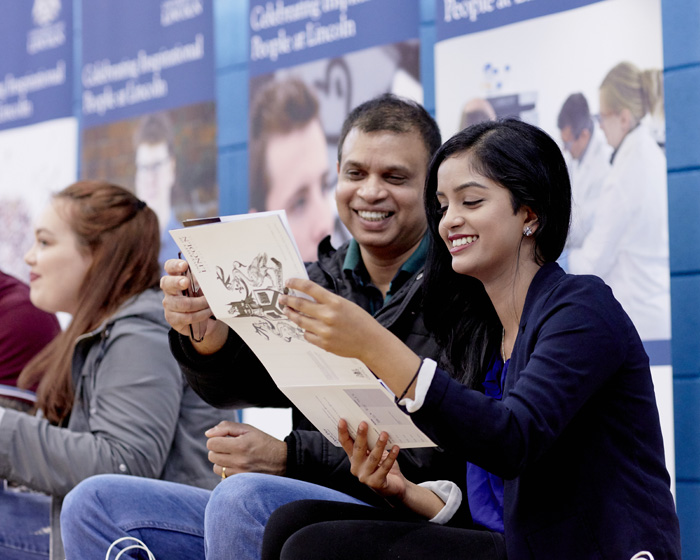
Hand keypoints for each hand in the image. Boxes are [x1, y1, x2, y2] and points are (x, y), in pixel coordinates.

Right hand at [161, 258, 227, 353]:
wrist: (201, 319)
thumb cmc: (201, 296)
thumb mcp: (202, 286)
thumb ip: (202, 279)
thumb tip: (209, 275)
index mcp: (176, 277)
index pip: (169, 267)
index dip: (175, 265)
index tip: (184, 265)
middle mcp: (169, 290)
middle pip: (167, 283)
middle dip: (177, 282)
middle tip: (186, 282)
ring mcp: (169, 304)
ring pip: (183, 303)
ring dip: (200, 303)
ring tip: (210, 303)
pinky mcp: (173, 319)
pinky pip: (188, 317)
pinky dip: (201, 314)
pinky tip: (207, 312)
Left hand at [206, 421, 286, 476]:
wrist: (282, 460)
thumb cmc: (263, 442)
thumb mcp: (248, 429)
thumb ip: (226, 427)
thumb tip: (208, 433)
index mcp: (240, 445)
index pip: (212, 443)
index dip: (216, 438)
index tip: (225, 438)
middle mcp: (239, 461)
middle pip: (212, 456)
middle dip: (218, 449)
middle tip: (230, 446)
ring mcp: (239, 474)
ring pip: (216, 468)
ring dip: (222, 461)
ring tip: (235, 457)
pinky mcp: (241, 483)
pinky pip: (223, 478)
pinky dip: (227, 472)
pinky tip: (237, 466)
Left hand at [281, 278, 421, 397]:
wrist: (371, 342)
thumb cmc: (360, 321)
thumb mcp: (345, 305)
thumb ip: (327, 301)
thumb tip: (307, 296)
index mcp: (335, 302)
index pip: (310, 288)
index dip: (296, 283)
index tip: (288, 282)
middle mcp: (328, 315)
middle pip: (300, 305)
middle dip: (288, 300)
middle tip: (281, 298)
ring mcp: (325, 331)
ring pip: (300, 321)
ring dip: (291, 314)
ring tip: (287, 311)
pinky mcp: (323, 344)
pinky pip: (307, 335)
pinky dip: (306, 330)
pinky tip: (307, 327)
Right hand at [339, 419, 445, 518]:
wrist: (393, 487)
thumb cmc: (382, 466)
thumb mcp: (373, 453)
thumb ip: (370, 443)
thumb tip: (372, 424)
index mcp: (353, 458)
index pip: (345, 443)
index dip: (343, 432)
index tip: (342, 420)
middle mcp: (356, 467)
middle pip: (358, 449)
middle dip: (361, 435)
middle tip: (364, 423)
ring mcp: (365, 476)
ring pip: (373, 458)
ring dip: (379, 445)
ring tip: (384, 434)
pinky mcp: (376, 483)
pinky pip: (385, 467)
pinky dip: (391, 457)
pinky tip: (396, 448)